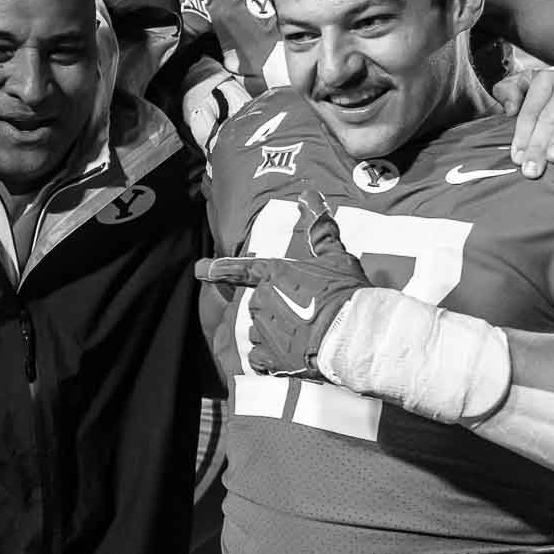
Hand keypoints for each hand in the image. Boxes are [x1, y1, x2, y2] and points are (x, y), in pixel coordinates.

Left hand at [194, 191, 370, 376]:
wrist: (353, 334)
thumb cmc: (345, 293)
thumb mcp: (336, 257)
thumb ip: (319, 228)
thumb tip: (308, 194)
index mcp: (273, 274)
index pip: (240, 269)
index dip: (217, 269)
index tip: (200, 270)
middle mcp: (261, 300)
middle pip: (259, 304)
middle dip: (278, 310)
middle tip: (306, 316)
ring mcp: (262, 330)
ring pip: (259, 331)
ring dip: (275, 334)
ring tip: (304, 336)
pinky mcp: (268, 357)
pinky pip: (260, 357)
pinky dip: (271, 358)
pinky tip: (291, 356)